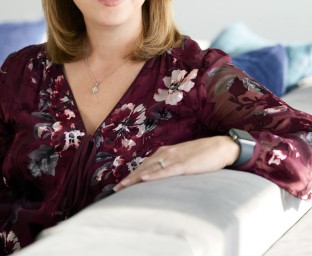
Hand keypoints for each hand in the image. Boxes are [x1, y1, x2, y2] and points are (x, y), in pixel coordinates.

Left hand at [113, 136, 239, 191]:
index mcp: (165, 152)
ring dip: (136, 178)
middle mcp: (166, 153)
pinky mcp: (184, 164)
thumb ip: (171, 166)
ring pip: (150, 169)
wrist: (220, 147)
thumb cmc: (202, 155)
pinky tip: (144, 179)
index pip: (144, 165)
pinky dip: (154, 175)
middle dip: (129, 179)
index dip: (132, 175)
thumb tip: (161, 177)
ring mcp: (174, 158)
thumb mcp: (183, 160)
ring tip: (123, 186)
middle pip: (143, 167)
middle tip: (116, 189)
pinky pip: (166, 171)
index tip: (121, 185)